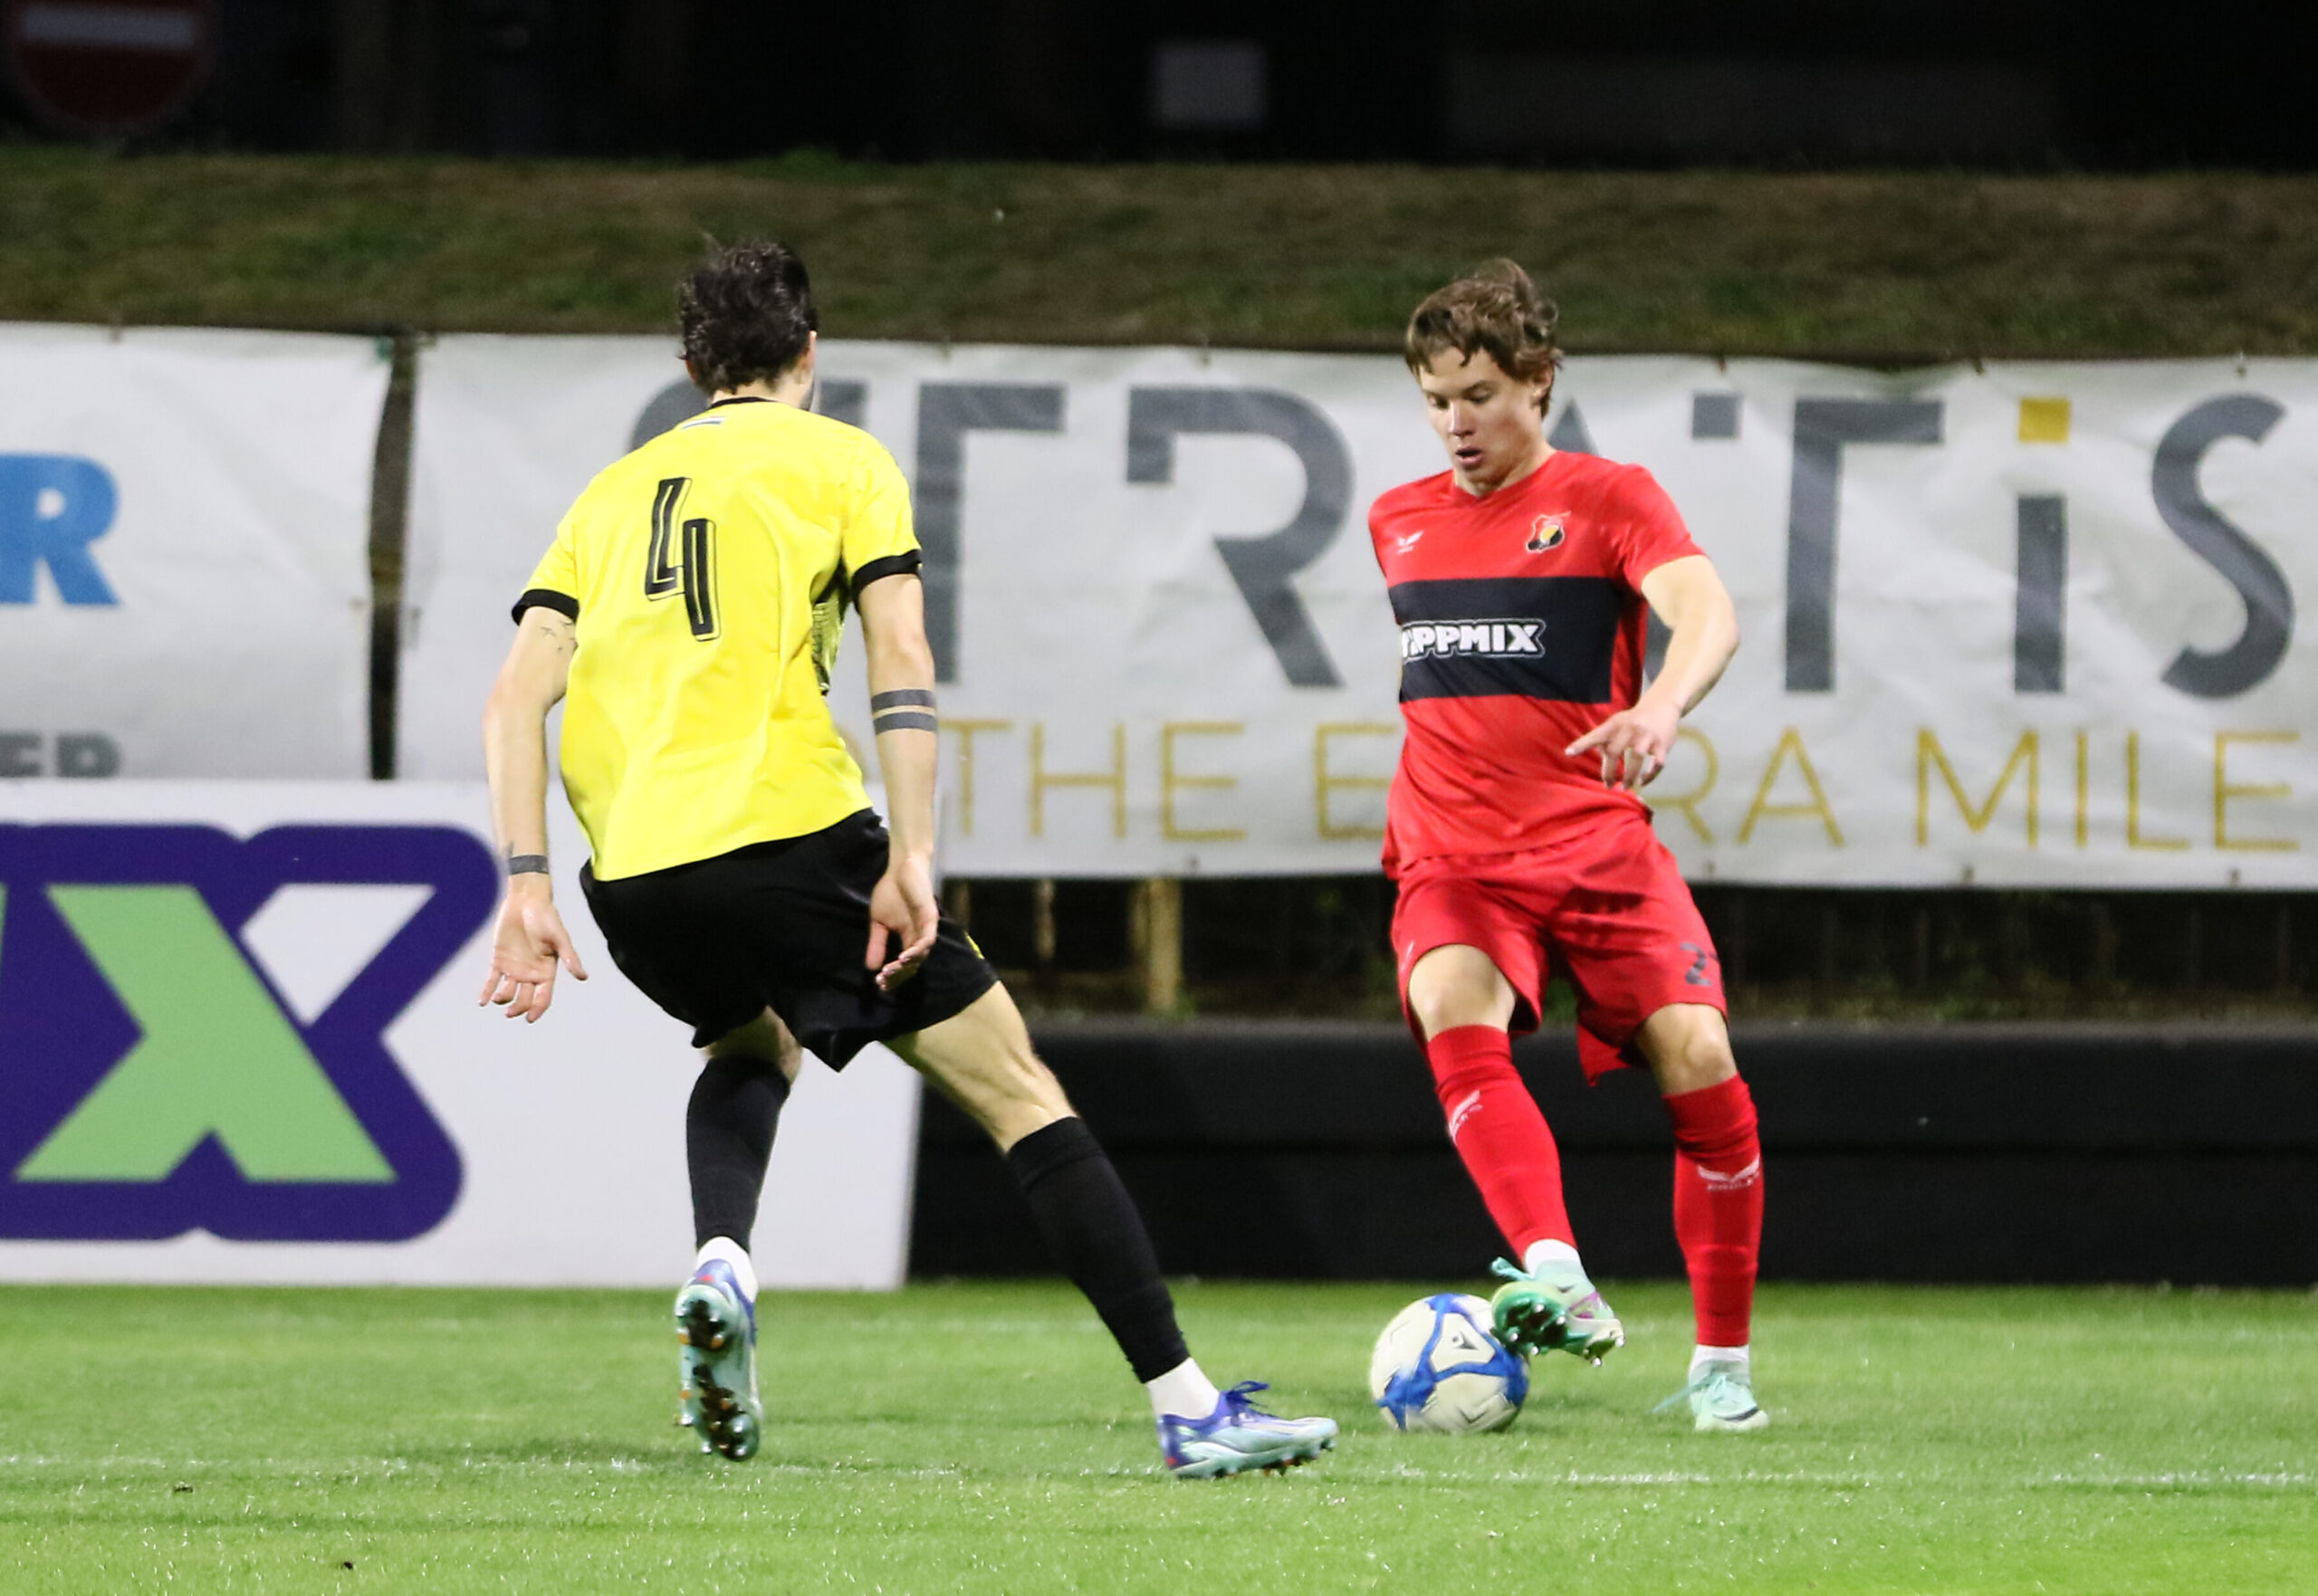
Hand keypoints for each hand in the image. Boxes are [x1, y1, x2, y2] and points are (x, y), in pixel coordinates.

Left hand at [477, 879, 588, 1022]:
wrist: (526, 900)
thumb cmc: (547, 917)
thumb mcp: (559, 938)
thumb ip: (570, 957)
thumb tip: (584, 977)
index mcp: (547, 971)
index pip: (543, 997)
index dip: (538, 1009)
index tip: (530, 1019)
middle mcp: (531, 973)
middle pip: (525, 998)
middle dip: (518, 1008)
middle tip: (510, 1013)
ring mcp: (514, 968)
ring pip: (508, 992)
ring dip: (503, 998)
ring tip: (498, 998)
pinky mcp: (500, 960)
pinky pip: (492, 980)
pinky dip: (487, 991)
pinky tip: (482, 1001)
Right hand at [866, 853, 939, 991]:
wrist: (900, 868)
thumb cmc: (891, 892)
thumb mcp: (878, 922)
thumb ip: (877, 943)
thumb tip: (870, 967)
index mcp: (909, 938)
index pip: (904, 964)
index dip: (893, 975)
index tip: (879, 984)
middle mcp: (920, 937)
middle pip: (913, 964)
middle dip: (898, 975)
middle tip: (883, 982)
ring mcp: (926, 929)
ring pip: (920, 955)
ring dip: (906, 966)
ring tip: (891, 972)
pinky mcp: (930, 918)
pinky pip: (926, 940)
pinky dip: (916, 951)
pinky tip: (903, 958)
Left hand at [1566, 699, 1680, 791]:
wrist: (1661, 706)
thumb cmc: (1632, 720)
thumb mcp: (1615, 724)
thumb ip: (1601, 739)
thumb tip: (1586, 759)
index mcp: (1615, 724)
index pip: (1596, 734)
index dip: (1582, 744)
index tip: (1569, 753)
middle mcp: (1630, 728)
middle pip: (1615, 751)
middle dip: (1609, 771)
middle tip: (1608, 785)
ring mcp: (1647, 736)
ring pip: (1637, 757)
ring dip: (1630, 776)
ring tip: (1625, 787)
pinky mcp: (1663, 744)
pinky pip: (1657, 764)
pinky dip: (1650, 776)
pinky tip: (1642, 782)